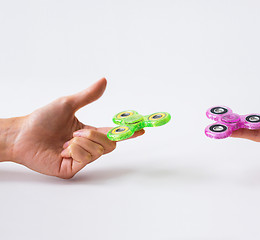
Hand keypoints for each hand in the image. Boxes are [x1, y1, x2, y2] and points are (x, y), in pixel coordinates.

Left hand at [5, 78, 143, 178]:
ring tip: (67, 141)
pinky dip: (76, 150)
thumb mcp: (68, 104)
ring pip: (99, 151)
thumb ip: (88, 95)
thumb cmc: (42, 119)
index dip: (127, 132)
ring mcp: (80, 159)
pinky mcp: (72, 168)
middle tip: (78, 133)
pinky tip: (63, 149)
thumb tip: (103, 81)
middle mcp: (87, 147)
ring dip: (83, 142)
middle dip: (97, 136)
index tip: (141, 129)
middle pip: (110, 145)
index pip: (113, 134)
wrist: (22, 134)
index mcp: (88, 133)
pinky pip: (86, 158)